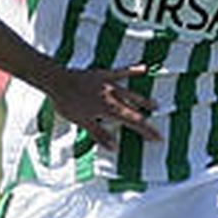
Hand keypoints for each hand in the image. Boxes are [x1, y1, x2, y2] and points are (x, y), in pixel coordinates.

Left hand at [46, 65, 160, 149]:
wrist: (58, 81)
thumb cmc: (68, 103)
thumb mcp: (83, 122)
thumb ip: (99, 134)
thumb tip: (114, 148)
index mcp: (110, 109)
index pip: (134, 122)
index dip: (147, 130)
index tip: (159, 138)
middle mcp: (114, 97)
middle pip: (135, 110)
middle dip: (147, 120)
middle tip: (157, 129)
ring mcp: (110, 84)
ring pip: (131, 93)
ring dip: (143, 100)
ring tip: (155, 105)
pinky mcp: (104, 75)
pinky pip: (121, 72)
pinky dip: (133, 70)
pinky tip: (143, 68)